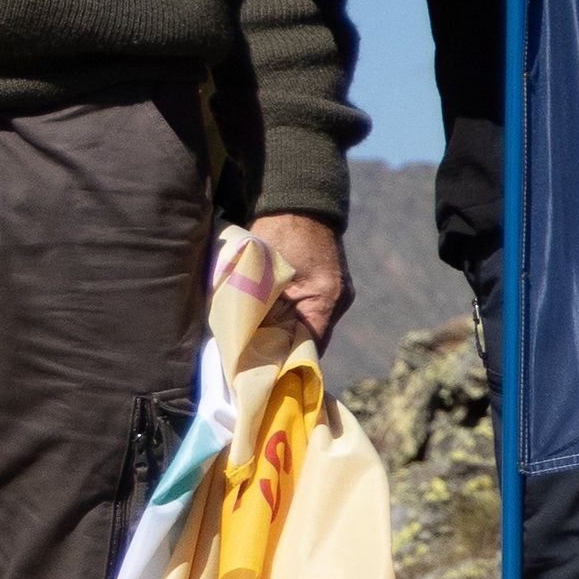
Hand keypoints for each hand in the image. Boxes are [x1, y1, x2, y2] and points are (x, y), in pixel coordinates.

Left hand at [246, 212, 346, 353]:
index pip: (308, 348)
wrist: (297, 201)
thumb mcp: (260, 273)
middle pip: (309, 341)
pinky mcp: (326, 287)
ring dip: (283, 334)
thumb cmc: (276, 232)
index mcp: (325, 298)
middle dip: (281, 351)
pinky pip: (307, 313)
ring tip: (256, 344)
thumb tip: (241, 343)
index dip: (285, 364)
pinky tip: (267, 321)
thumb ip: (255, 308)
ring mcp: (335, 293)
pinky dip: (287, 320)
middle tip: (251, 363)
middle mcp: (337, 301)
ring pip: (307, 327)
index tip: (261, 377)